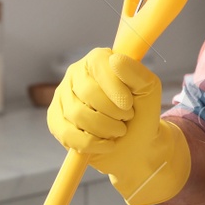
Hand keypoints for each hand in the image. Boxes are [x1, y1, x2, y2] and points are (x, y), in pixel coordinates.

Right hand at [47, 47, 190, 204]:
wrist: (137, 144)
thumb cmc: (142, 112)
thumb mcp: (149, 90)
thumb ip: (136, 73)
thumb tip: (115, 59)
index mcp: (99, 59)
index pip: (99, 64)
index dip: (115, 87)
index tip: (128, 105)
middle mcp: (76, 73)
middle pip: (88, 92)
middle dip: (112, 112)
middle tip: (126, 118)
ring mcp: (63, 96)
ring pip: (77, 114)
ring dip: (104, 129)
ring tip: (118, 130)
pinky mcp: (55, 120)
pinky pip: (66, 134)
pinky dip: (91, 144)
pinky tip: (105, 144)